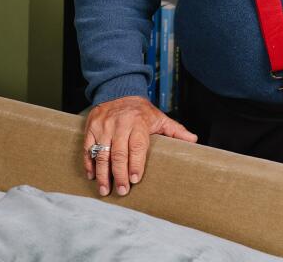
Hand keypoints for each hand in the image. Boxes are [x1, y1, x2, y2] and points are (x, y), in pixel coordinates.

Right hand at [82, 96, 196, 196]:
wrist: (119, 91)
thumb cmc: (142, 112)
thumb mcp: (160, 118)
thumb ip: (175, 131)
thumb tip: (194, 141)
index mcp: (138, 123)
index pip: (137, 146)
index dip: (136, 164)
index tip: (135, 179)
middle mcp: (120, 124)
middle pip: (118, 153)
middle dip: (119, 174)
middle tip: (122, 191)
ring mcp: (103, 126)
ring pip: (102, 153)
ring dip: (103, 174)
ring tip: (105, 190)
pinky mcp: (91, 127)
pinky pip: (88, 148)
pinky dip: (89, 164)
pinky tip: (93, 176)